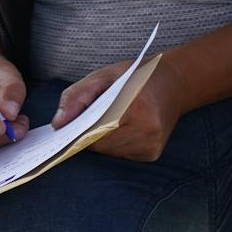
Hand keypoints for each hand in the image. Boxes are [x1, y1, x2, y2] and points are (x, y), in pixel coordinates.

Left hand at [54, 58, 181, 161]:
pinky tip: (122, 127)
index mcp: (137, 106)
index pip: (95, 129)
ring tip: (110, 119)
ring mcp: (152, 144)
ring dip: (102, 140)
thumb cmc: (136, 77)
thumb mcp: (103, 76)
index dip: (78, 130)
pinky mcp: (152, 154)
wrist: (173, 83)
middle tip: (90, 118)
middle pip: (101, 144)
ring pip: (109, 152)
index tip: (68, 127)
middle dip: (89, 134)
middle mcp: (148, 130)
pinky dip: (115, 144)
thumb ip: (77, 96)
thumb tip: (58, 124)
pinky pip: (121, 154)